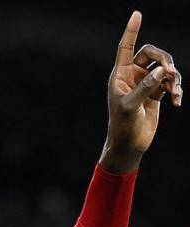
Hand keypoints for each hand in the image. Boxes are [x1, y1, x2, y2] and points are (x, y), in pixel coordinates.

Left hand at [100, 11, 181, 173]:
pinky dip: (176, 88)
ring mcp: (144, 83)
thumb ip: (146, 86)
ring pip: (164, 67)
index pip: (125, 48)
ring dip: (173, 77)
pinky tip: (177, 102)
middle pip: (152, 53)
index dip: (131, 31)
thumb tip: (162, 70)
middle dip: (164, 59)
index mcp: (119, 76)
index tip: (137, 14)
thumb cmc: (123, 126)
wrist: (129, 144)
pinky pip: (170, 81)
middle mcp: (131, 76)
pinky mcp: (156, 93)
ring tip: (174, 93)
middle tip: (169, 72)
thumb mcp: (131, 106)